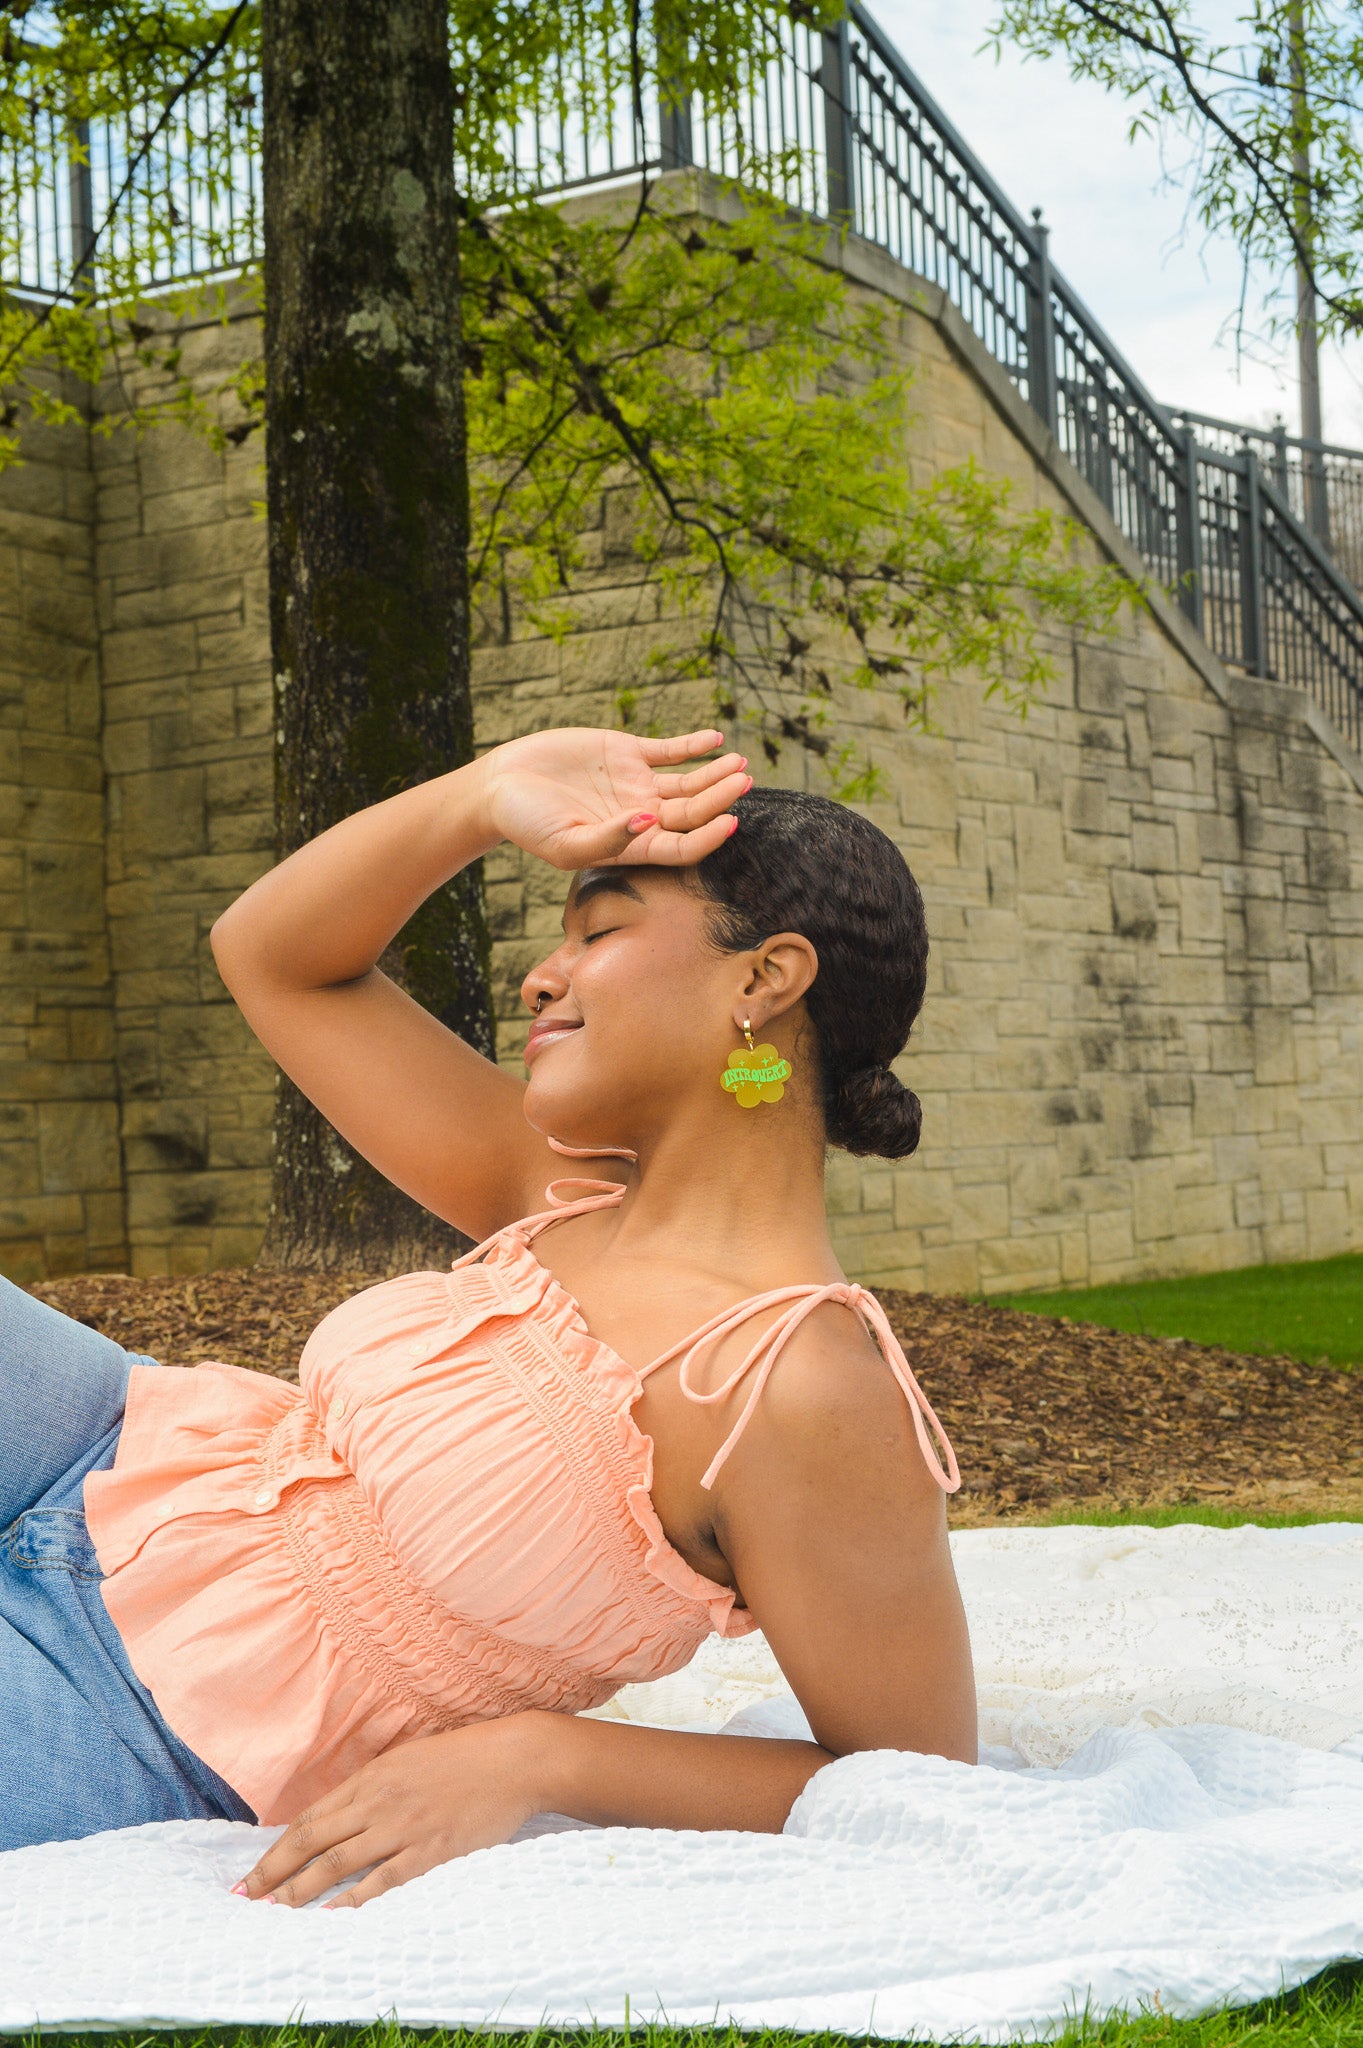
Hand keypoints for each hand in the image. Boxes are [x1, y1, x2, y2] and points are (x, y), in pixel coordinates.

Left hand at [232, 1714, 551, 1909]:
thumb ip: (374, 1786)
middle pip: (313, 1840)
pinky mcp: (431, 1851)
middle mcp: (379, 1801)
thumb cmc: (464, 1758)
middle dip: (274, 1871)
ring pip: (339, 1862)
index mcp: (372, 1776)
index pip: (311, 1817)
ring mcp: (404, 1827)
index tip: (252, 1872)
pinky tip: (330, 1914)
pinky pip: (382, 1881)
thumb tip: (338, 1816)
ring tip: (275, 1911)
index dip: (276, 1848)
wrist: (513, 1760)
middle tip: (245, 1896)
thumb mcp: (408, 1759)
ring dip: (301, 1889)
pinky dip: (352, 1899)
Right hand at [476, 725, 749, 869]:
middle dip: (720, 798)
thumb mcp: (564, 843)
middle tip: (743, 782)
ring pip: (688, 782)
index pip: (681, 848)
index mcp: (632, 846)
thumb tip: (648, 823)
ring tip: (739, 764)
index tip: (731, 822)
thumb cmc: (528, 824)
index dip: (709, 838)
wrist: (502, 786)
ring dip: (714, 774)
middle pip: (692, 812)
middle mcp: (642, 817)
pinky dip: (693, 746)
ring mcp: (637, 784)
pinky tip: (714, 740)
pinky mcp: (627, 753)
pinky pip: (669, 750)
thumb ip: (607, 839)